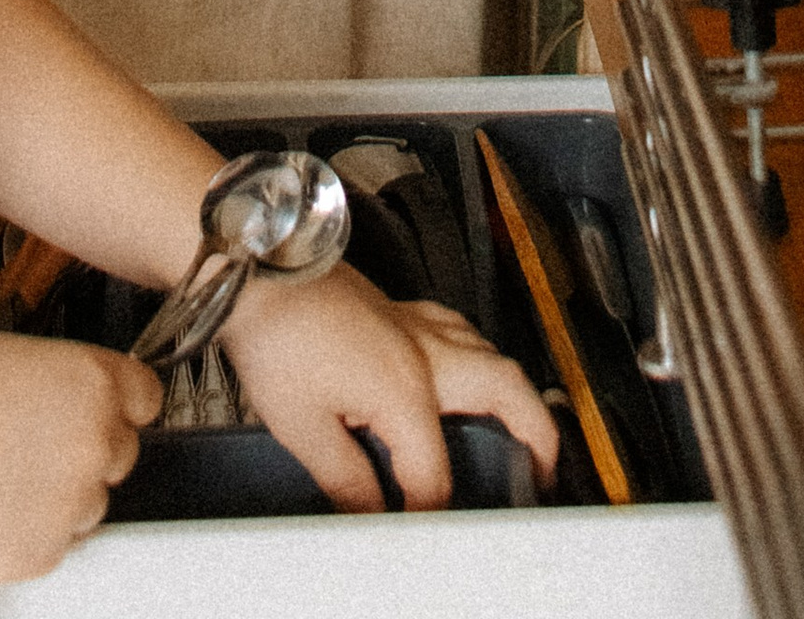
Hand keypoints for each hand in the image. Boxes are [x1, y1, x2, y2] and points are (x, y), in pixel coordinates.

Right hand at [0, 329, 156, 582]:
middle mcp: (93, 442)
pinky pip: (53, 543)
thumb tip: (68, 402)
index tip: (104, 408)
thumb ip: (57, 380)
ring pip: (87, 503)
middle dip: (84, 450)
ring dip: (57, 494)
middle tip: (31, 444)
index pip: (145, 396)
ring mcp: (71, 502)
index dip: (118, 401)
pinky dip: (27, 532)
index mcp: (90, 381)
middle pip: (120, 452)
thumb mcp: (7, 354)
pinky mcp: (41, 553)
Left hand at [225, 265, 557, 509]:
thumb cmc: (276, 333)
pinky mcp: (399, 307)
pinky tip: (465, 363)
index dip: (429, 514)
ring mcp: (415, 323)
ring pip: (490, 352)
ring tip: (521, 423)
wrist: (259, 269)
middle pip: (507, 392)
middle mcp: (425, 351)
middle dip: (538, 435)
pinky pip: (460, 329)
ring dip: (515, 391)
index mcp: (406, 390)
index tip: (423, 533)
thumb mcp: (304, 428)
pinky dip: (478, 352)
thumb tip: (372, 514)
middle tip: (544, 470)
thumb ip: (347, 480)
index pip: (435, 473)